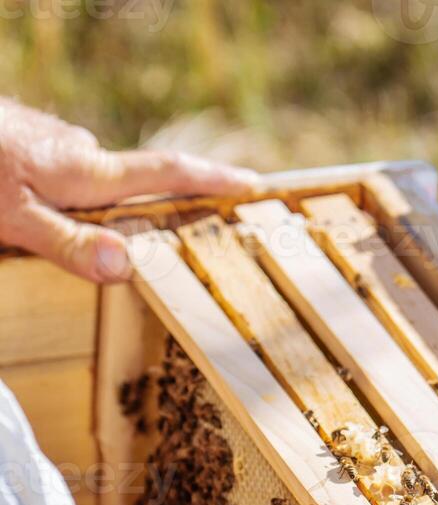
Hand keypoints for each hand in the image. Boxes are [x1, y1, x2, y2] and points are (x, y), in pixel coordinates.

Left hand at [0, 98, 257, 281]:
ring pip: (96, 186)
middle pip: (135, 185)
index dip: (211, 180)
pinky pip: (69, 180)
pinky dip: (74, 200)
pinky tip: (51, 215)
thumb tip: (128, 265)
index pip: (165, 173)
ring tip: (94, 238)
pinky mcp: (36, 144)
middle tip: (179, 232)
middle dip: (157, 208)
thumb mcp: (15, 218)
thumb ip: (69, 244)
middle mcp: (80, 153)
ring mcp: (58, 144)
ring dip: (103, 209)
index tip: (252, 184)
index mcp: (86, 172)